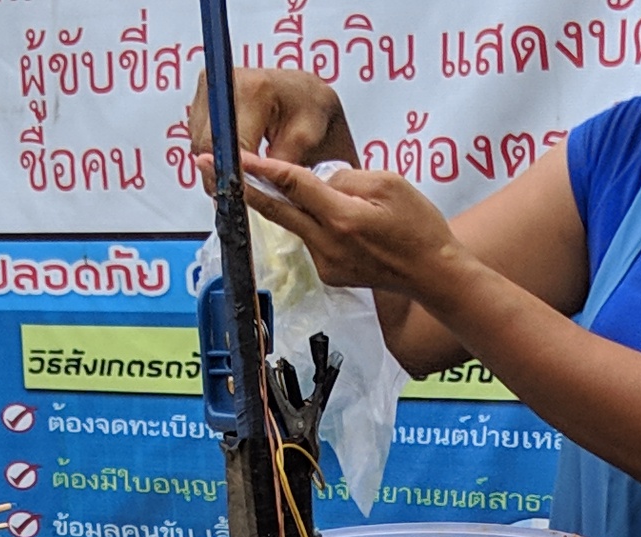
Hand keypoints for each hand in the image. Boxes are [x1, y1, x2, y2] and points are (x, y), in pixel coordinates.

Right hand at [184, 67, 355, 181]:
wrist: (304, 92)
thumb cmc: (311, 110)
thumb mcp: (304, 140)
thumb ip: (277, 166)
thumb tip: (251, 191)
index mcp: (253, 90)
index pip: (230, 142)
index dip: (234, 174)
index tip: (243, 196)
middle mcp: (225, 84)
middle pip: (208, 145)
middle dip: (224, 174)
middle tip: (242, 195)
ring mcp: (210, 90)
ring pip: (200, 145)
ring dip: (218, 165)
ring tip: (244, 176)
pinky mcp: (203, 100)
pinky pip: (200, 138)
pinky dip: (216, 154)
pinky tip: (237, 160)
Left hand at [239, 154, 463, 295]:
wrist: (434, 276)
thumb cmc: (419, 226)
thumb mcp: (390, 184)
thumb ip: (345, 177)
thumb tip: (316, 181)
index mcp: (343, 218)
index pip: (293, 184)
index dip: (260, 167)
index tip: (232, 156)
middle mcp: (327, 244)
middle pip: (276, 208)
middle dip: (241, 185)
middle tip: (206, 165)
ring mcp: (325, 263)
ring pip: (299, 221)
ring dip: (302, 204)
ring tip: (348, 205)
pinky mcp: (328, 273)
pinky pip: (314, 237)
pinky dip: (320, 223)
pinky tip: (354, 227)